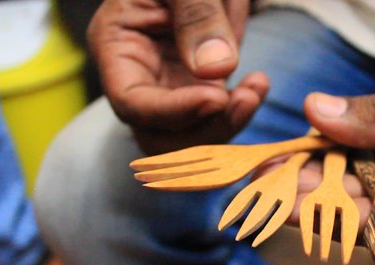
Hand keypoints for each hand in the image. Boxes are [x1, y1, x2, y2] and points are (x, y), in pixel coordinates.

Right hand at [89, 0, 269, 154]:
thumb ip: (197, 16)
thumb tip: (214, 70)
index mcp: (116, 44)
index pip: (132, 103)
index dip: (174, 111)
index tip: (217, 97)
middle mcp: (139, 75)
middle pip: (159, 135)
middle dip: (204, 130)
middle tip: (242, 100)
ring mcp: (171, 86)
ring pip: (191, 139)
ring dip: (228, 126)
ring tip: (254, 90)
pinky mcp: (202, 89)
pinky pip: (218, 121)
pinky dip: (241, 113)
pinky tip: (257, 85)